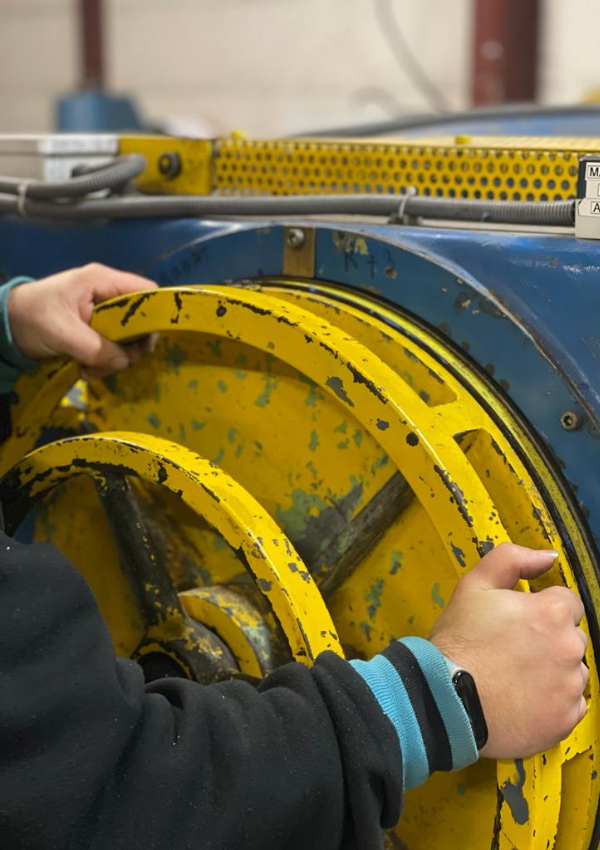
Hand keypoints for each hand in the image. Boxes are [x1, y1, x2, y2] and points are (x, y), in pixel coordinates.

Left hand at [8, 263, 157, 376]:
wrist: (6, 326)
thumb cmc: (31, 317)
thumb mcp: (61, 332)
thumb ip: (94, 347)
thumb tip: (124, 362)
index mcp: (102, 282)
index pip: (146, 291)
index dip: (154, 314)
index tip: (145, 343)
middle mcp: (108, 295)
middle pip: (141, 320)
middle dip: (131, 347)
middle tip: (117, 363)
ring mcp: (103, 314)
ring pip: (128, 339)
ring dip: (116, 360)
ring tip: (92, 370)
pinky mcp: (97, 331)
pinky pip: (114, 349)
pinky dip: (105, 363)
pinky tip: (87, 370)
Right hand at [430, 543, 587, 758]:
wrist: (446, 700)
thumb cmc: (459, 641)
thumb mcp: (474, 586)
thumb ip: (512, 559)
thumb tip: (548, 556)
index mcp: (552, 613)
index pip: (567, 602)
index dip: (541, 608)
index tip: (518, 622)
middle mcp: (570, 649)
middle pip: (571, 636)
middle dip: (549, 638)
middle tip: (512, 649)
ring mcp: (571, 687)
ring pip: (572, 670)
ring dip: (553, 670)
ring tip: (515, 677)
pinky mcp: (566, 719)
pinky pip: (571, 704)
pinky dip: (553, 701)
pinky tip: (523, 699)